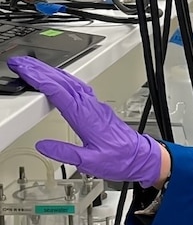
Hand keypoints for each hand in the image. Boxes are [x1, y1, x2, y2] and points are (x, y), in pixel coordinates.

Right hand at [7, 56, 162, 186]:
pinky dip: (65, 79)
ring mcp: (95, 106)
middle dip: (40, 70)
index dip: (40, 79)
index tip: (24, 70)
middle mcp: (90, 107)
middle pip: (63, 82)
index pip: (59, 92)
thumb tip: (43, 145)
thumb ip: (65, 153)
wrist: (140, 156)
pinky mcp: (97, 108)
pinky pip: (79, 87)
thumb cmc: (120, 159)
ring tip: (34, 66)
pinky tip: (59, 78)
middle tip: (21, 62)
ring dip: (52, 72)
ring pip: (71, 82)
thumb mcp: (89, 162)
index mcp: (86, 117)